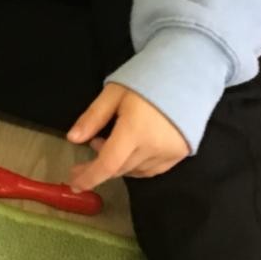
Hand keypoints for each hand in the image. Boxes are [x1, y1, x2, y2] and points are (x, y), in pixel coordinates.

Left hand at [67, 82, 189, 192]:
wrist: (188, 74)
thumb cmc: (147, 79)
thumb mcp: (114, 92)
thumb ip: (93, 117)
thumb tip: (73, 139)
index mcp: (135, 131)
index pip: (108, 165)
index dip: (89, 177)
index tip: (74, 184)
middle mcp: (153, 148)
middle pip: (119, 169)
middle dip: (98, 167)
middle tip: (84, 156)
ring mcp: (169, 153)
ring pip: (134, 171)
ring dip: (117, 164)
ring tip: (107, 143)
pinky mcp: (180, 154)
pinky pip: (151, 169)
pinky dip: (135, 166)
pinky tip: (128, 152)